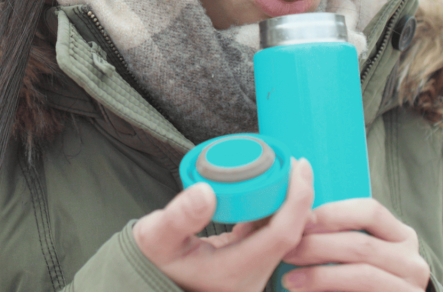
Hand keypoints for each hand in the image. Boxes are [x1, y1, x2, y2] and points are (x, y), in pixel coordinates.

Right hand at [134, 158, 315, 291]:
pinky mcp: (246, 265)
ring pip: (282, 235)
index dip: (297, 198)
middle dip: (298, 196)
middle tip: (295, 162)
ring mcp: (250, 275)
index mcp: (236, 273)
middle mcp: (251, 279)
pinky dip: (273, 212)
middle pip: (290, 235)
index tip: (298, 165)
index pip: (282, 234)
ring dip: (288, 203)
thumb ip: (179, 216)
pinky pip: (270, 236)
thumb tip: (206, 191)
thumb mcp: (156, 237)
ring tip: (285, 171)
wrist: (144, 280)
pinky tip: (270, 190)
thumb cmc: (151, 260)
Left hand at [280, 198, 429, 290]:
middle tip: (287, 250)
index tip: (300, 219)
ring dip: (318, 273)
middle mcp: (412, 259)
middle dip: (317, 245)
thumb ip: (339, 236)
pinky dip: (329, 288)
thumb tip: (300, 209)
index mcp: (400, 236)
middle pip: (360, 242)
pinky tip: (304, 291)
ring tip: (289, 277)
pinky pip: (362, 291)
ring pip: (361, 271)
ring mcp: (410, 286)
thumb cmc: (359, 285)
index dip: (333, 213)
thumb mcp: (356, 255)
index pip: (370, 211)